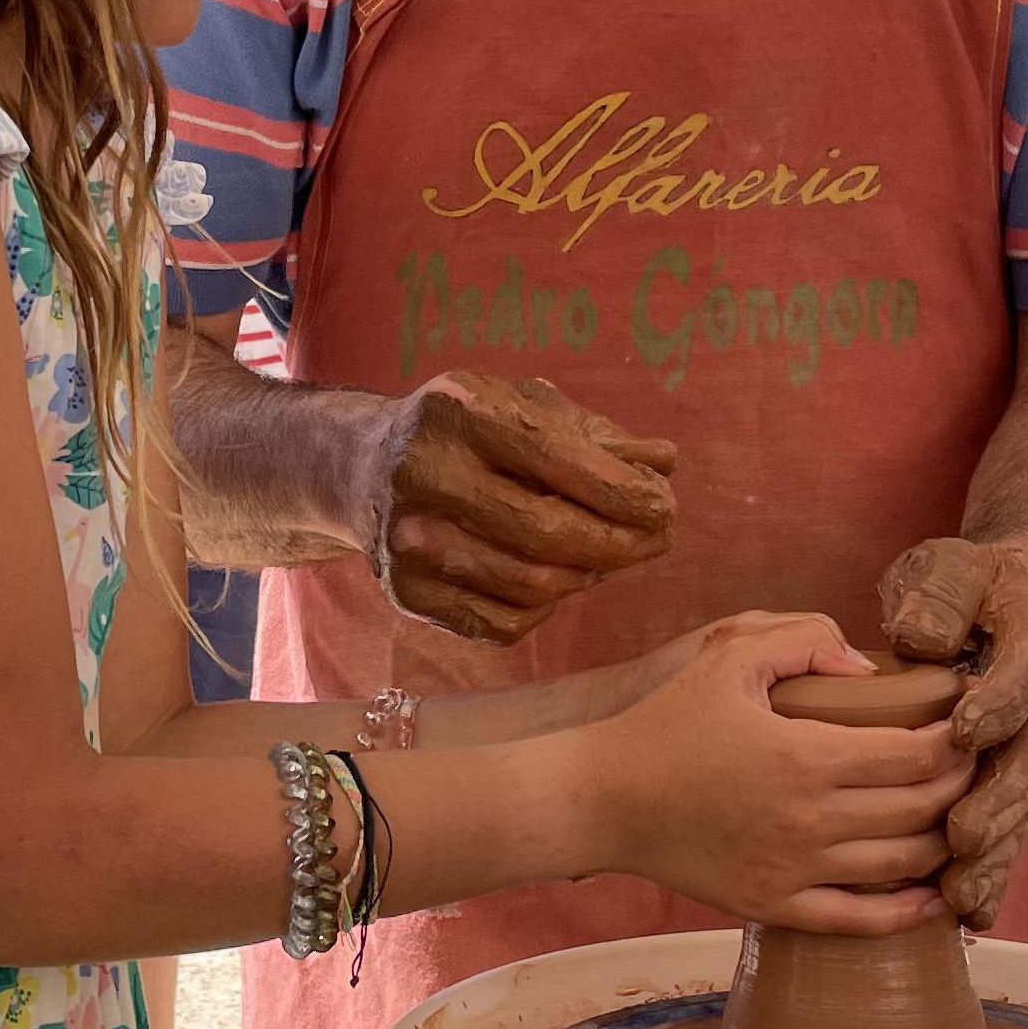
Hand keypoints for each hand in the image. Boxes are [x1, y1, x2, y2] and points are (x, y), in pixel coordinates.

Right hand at [363, 371, 677, 641]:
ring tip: (608, 556)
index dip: (622, 491)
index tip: (665, 508)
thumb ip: (596, 436)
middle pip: (547, 532)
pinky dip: (546, 607)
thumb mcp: (522, 407)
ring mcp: (408, 538)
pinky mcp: (406, 592)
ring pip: (531, 585)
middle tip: (657, 541)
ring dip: (588, 576)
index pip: (557, 458)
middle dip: (620, 544)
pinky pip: (504, 621)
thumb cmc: (466, 431)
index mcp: (459, 411)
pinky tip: (555, 578)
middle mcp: (424, 472)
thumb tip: (665, 464)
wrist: (362, 466)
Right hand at [578, 614, 974, 935]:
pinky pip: (861, 922)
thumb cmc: (666, 723)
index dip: (957, 740)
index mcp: (805, 756)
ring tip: (961, 818)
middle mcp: (810, 820)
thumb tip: (866, 668)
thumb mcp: (726, 656)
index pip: (915, 754)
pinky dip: (909, 912)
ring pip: (902, 866)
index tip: (969, 723)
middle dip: (963, 786)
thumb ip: (800, 640)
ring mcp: (795, 870)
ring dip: (946, 843)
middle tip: (976, 766)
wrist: (603, 800)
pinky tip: (933, 896)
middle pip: (922, 809)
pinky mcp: (775, 906)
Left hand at [881, 537, 1027, 928]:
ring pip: (1021, 805)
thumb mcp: (949, 568)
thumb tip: (918, 639)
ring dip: (993, 853)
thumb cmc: (967, 586)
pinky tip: (970, 914)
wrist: (1013, 606)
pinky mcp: (1016, 779)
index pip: (1026, 671)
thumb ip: (938, 595)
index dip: (998, 701)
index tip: (963, 729)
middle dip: (996, 800)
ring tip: (959, 895)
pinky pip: (1009, 828)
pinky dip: (991, 872)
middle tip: (959, 835)